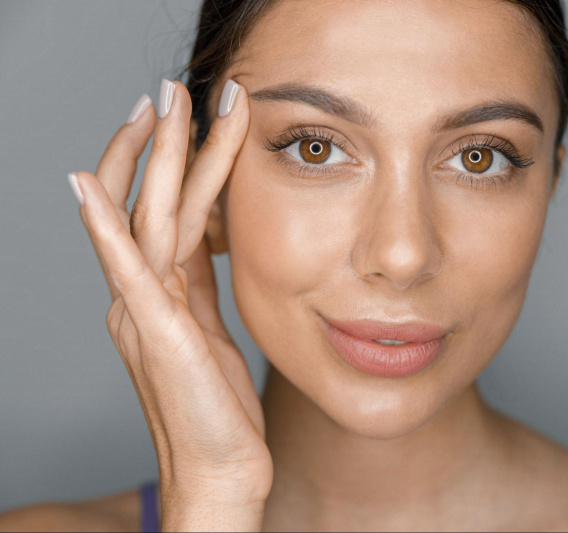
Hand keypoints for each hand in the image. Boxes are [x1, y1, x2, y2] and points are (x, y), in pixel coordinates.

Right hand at [69, 79, 270, 527]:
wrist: (221, 473)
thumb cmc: (217, 407)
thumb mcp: (211, 330)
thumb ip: (201, 284)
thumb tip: (210, 237)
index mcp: (161, 295)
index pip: (163, 214)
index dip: (175, 165)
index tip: (192, 117)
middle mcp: (143, 298)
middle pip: (151, 203)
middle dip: (163, 143)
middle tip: (173, 87)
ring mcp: (144, 314)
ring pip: (150, 220)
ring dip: (157, 161)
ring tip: (164, 106)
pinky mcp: (158, 336)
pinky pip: (129, 273)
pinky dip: (106, 230)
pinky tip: (91, 189)